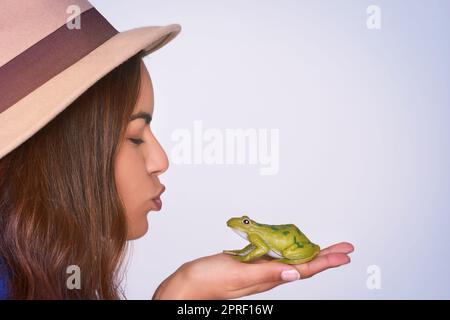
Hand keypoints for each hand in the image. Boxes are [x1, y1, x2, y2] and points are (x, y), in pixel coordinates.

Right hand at [152, 242, 353, 298]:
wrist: (185, 285)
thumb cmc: (206, 281)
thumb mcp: (238, 276)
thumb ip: (266, 274)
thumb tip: (295, 273)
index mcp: (266, 278)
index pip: (303, 269)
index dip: (326, 261)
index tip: (344, 254)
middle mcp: (266, 275)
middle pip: (302, 265)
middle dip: (325, 256)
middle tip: (343, 248)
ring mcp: (257, 270)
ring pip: (290, 261)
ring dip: (309, 253)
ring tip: (325, 248)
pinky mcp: (248, 264)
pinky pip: (274, 256)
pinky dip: (287, 249)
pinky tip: (290, 246)